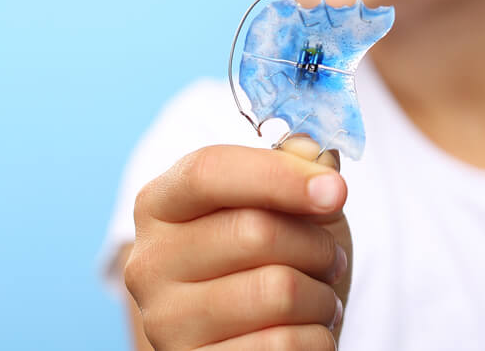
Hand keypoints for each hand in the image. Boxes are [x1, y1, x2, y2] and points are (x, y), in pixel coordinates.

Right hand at [125, 137, 350, 349]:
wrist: (268, 342)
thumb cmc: (276, 260)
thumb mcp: (289, 204)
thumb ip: (296, 166)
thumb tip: (313, 152)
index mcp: (160, 204)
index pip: (207, 171)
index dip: (278, 175)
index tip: (335, 189)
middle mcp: (149, 262)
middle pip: (253, 231)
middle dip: (316, 244)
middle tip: (328, 257)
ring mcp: (165, 322)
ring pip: (277, 290)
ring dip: (321, 295)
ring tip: (316, 297)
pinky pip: (284, 346)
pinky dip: (317, 337)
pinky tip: (304, 333)